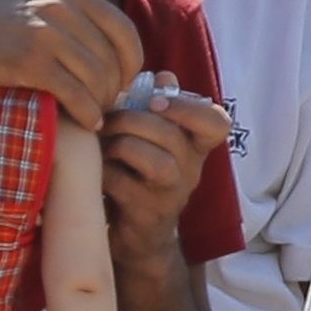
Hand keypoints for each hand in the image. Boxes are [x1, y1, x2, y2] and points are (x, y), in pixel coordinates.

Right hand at [0, 0, 139, 131]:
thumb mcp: (36, 2)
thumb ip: (72, 13)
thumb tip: (111, 41)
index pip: (124, 30)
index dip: (132, 61)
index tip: (123, 80)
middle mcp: (62, 9)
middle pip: (113, 58)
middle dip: (115, 88)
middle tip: (107, 104)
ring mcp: (46, 35)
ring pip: (98, 78)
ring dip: (102, 103)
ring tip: (95, 115)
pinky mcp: (30, 63)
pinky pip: (76, 94)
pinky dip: (87, 113)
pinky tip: (87, 123)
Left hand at [101, 89, 227, 266]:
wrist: (133, 234)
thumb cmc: (137, 175)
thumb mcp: (150, 139)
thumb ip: (156, 107)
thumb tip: (164, 75)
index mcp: (195, 146)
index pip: (216, 121)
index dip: (187, 106)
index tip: (155, 99)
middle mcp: (192, 168)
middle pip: (168, 133)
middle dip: (128, 119)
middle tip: (105, 121)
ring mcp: (172, 194)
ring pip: (152, 158)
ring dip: (118, 145)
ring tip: (101, 147)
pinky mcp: (147, 213)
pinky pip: (121, 182)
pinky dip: (102, 172)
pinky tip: (94, 172)